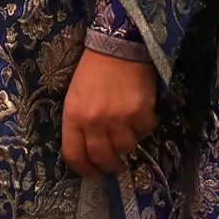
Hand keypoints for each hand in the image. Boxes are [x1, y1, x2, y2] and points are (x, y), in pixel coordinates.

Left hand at [62, 48, 157, 176]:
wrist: (119, 45)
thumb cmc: (94, 70)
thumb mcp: (76, 96)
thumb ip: (80, 122)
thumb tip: (91, 150)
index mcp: (73, 116)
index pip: (74, 155)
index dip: (85, 170)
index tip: (94, 174)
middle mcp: (93, 122)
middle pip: (102, 158)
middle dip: (110, 166)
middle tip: (116, 164)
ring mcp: (118, 119)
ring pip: (126, 148)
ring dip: (128, 142)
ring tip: (128, 129)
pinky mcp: (140, 113)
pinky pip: (145, 132)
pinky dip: (144, 126)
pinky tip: (140, 112)